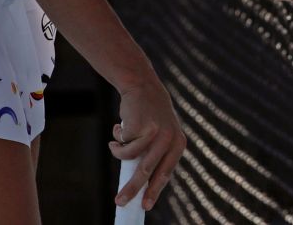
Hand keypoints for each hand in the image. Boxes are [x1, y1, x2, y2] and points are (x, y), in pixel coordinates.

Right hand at [108, 77, 186, 210]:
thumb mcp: (161, 134)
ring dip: (117, 153)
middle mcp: (169, 138)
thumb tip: (141, 185)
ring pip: (130, 157)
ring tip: (114, 145)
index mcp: (178, 144)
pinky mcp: (139, 125)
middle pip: (147, 171)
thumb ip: (157, 155)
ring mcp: (154, 132)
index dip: (154, 191)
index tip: (145, 206)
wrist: (142, 86)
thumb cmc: (150, 115)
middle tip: (120, 202)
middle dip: (132, 189)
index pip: (165, 173)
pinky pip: (121, 143)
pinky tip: (118, 128)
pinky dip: (116, 139)